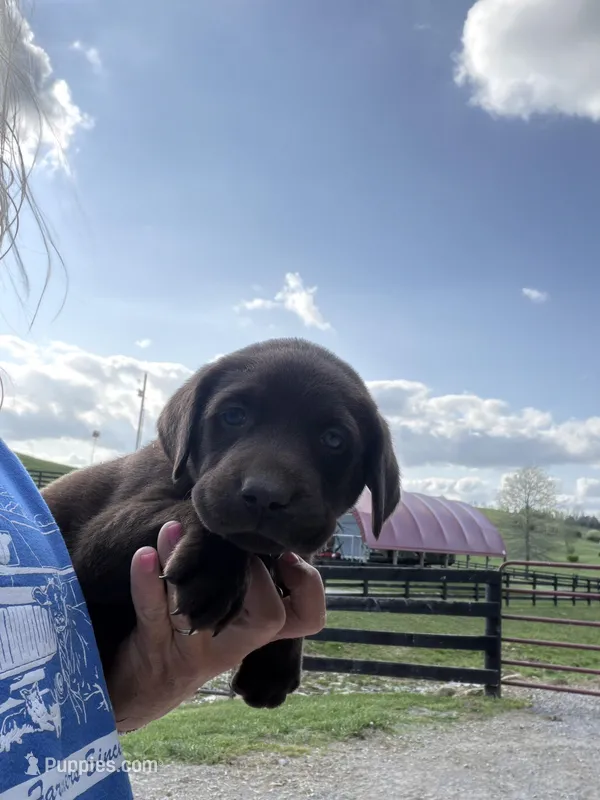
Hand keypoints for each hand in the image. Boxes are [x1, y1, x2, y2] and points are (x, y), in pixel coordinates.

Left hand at [106, 521, 325, 732]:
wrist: (144, 686)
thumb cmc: (191, 632)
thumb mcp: (230, 611)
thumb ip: (248, 576)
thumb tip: (258, 524)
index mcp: (254, 632)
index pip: (304, 617)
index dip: (307, 586)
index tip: (288, 555)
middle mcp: (231, 645)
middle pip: (268, 618)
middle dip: (256, 573)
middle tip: (235, 544)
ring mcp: (193, 648)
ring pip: (201, 607)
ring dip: (185, 562)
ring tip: (173, 528)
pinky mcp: (154, 647)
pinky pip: (153, 611)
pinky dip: (146, 581)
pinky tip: (143, 555)